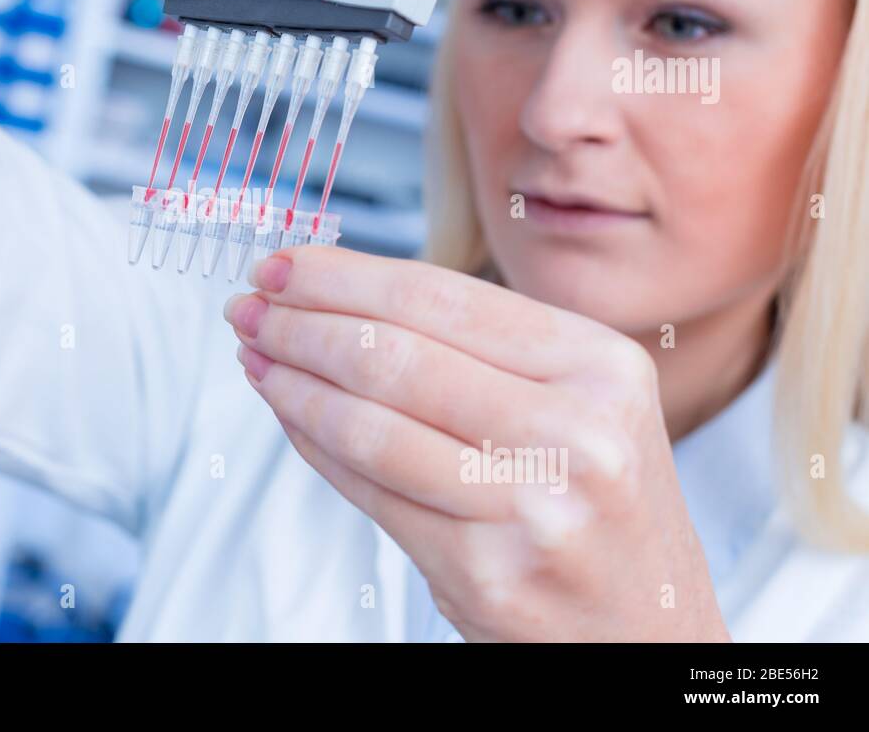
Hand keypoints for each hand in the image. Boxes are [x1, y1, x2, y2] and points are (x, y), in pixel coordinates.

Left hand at [224, 246, 729, 641]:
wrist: (648, 630)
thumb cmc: (596, 505)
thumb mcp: (577, 404)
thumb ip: (476, 351)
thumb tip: (332, 297)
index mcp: (600, 366)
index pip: (440, 298)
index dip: (344, 276)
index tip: (281, 263)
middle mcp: (577, 433)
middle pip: (396, 355)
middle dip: (301, 322)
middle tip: (246, 305)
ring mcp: (533, 509)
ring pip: (370, 423)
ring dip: (291, 381)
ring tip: (253, 352)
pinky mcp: (487, 575)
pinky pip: (370, 491)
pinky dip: (313, 444)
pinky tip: (288, 413)